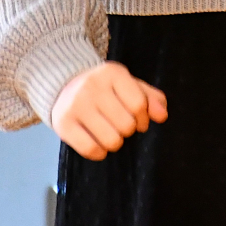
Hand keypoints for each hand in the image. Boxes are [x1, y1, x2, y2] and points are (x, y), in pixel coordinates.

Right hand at [51, 61, 167, 160]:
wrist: (64, 85)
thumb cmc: (105, 88)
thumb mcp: (129, 85)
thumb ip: (150, 98)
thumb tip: (162, 116)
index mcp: (112, 73)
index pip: (139, 104)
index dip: (144, 119)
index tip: (140, 122)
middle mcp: (92, 86)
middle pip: (126, 125)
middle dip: (128, 131)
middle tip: (121, 126)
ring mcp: (76, 105)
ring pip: (110, 140)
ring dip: (115, 143)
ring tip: (110, 133)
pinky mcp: (63, 123)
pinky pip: (90, 149)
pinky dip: (99, 153)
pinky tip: (98, 143)